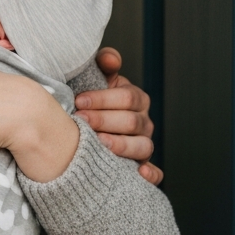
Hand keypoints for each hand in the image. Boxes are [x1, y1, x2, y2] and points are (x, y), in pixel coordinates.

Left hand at [74, 47, 163, 184]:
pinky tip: (139, 173)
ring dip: (121, 145)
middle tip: (81, 121)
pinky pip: (154, 173)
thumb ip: (104, 63)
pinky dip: (150, 175)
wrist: (81, 121)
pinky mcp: (140, 165)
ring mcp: (143, 144)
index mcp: (136, 99)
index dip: (103, 98)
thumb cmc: (88, 99)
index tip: (79, 101)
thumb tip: (110, 59)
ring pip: (143, 146)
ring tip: (101, 143)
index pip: (127, 97)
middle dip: (104, 120)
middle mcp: (143, 122)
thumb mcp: (95, 77)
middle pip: (132, 121)